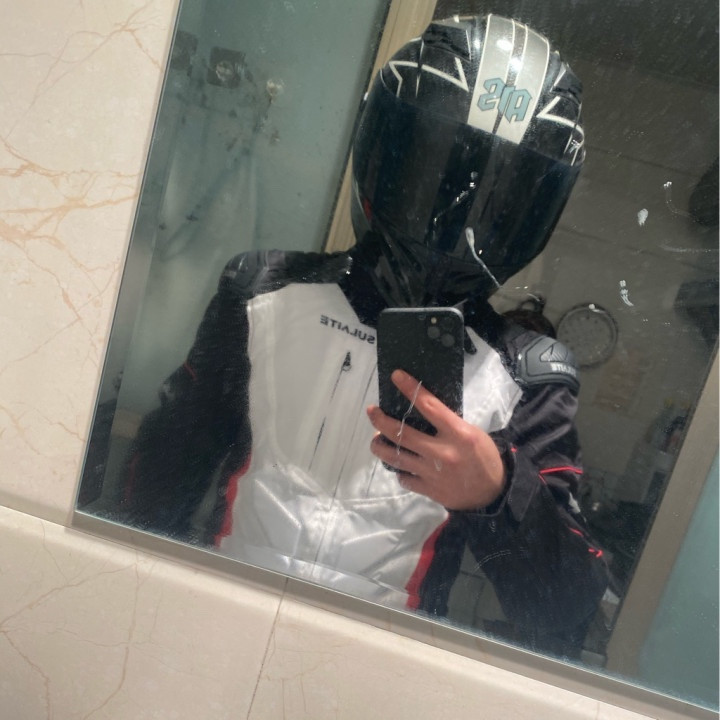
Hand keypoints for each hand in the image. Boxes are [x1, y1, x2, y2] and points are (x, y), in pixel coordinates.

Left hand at [367, 369, 505, 510]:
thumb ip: (448, 424)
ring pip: (395, 457)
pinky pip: (404, 477)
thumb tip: (420, 411)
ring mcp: (433, 473)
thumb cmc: (483, 457)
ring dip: (380, 446)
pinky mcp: (428, 490)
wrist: (493, 493)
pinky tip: (399, 464)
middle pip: (402, 433)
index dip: (410, 389)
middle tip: (372, 411)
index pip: (429, 405)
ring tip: (375, 439)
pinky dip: (399, 469)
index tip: (396, 377)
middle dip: (381, 421)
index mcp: (458, 433)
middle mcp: (443, 452)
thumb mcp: (472, 433)